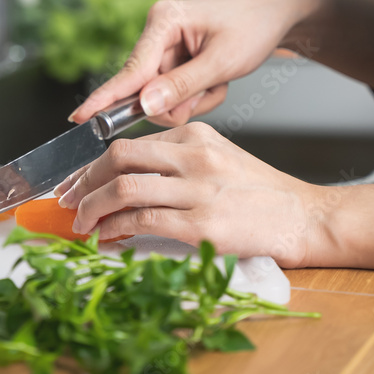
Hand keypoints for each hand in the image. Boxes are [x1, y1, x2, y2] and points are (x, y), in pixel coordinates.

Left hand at [54, 122, 323, 267]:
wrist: (306, 218)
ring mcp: (198, 189)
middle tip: (66, 199)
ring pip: (123, 188)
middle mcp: (194, 156)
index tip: (75, 181)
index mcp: (195, 135)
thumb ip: (175, 160)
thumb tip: (123, 178)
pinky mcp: (202, 224)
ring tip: (80, 224)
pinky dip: (115, 230)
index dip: (93, 164)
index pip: (129, 142)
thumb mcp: (218, 157)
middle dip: (82, 180)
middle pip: (118, 157)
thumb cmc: (260, 194)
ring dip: (91, 208)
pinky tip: (106, 238)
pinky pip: (142, 221)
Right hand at [69, 0, 321, 126]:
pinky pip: (174, 94)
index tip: (80, 118)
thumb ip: (182, 86)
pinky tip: (215, 80)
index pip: (130, 70)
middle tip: (210, 90)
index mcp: (163, 21)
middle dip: (179, 101)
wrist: (277, 14)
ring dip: (193, 99)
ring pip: (162, 97)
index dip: (106, 98)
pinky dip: (198, 95)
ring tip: (217, 81)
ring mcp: (163, 47)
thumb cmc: (254, 27)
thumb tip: (145, 106)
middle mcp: (156, 32)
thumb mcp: (222, 61)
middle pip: (146, 90)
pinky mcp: (172, 59)